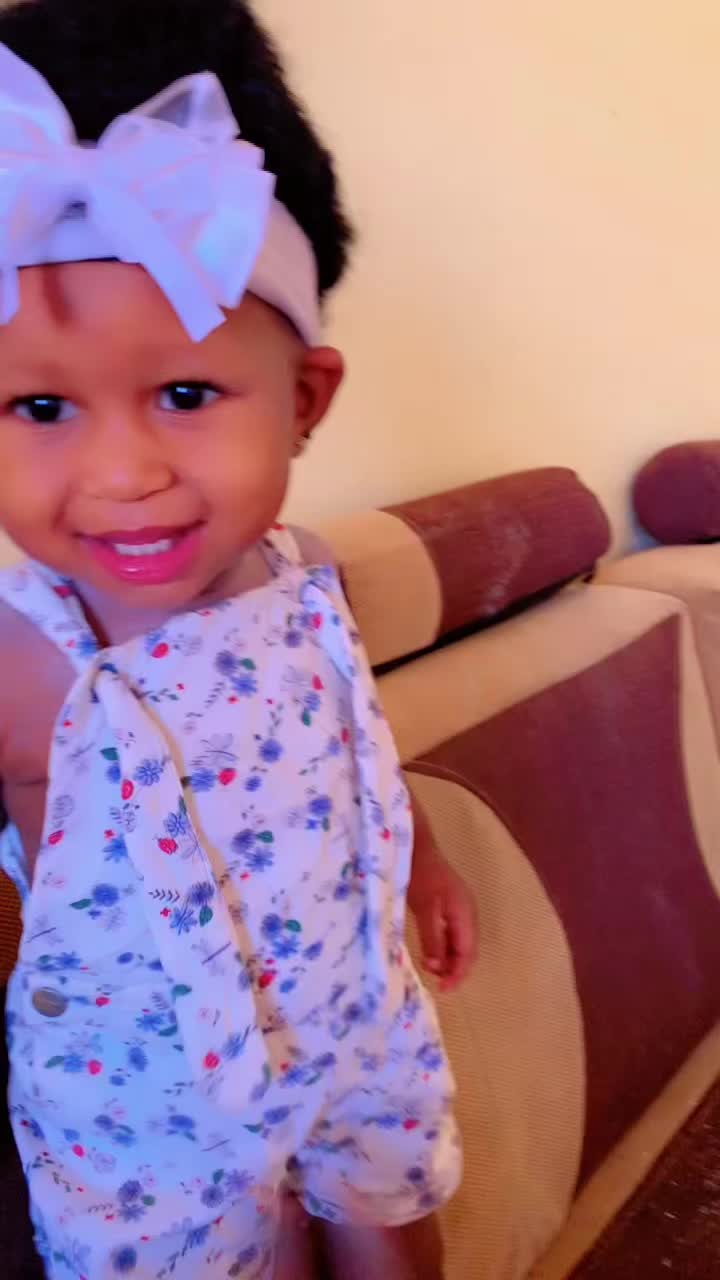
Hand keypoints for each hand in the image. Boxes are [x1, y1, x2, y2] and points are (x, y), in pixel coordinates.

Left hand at [408, 847, 477, 992]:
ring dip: (449, 959)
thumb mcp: (425, 908)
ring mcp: (459, 908)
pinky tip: (430, 953)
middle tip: (437, 984)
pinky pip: (452, 933)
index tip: (443, 989)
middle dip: (455, 969)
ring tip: (432, 970)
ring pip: (460, 943)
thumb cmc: (420, 874)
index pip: (468, 952)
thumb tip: (437, 968)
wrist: (415, 845)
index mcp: (465, 913)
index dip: (458, 973)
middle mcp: (467, 913)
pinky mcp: (449, 904)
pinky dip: (444, 947)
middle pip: (468, 949)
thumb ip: (432, 938)